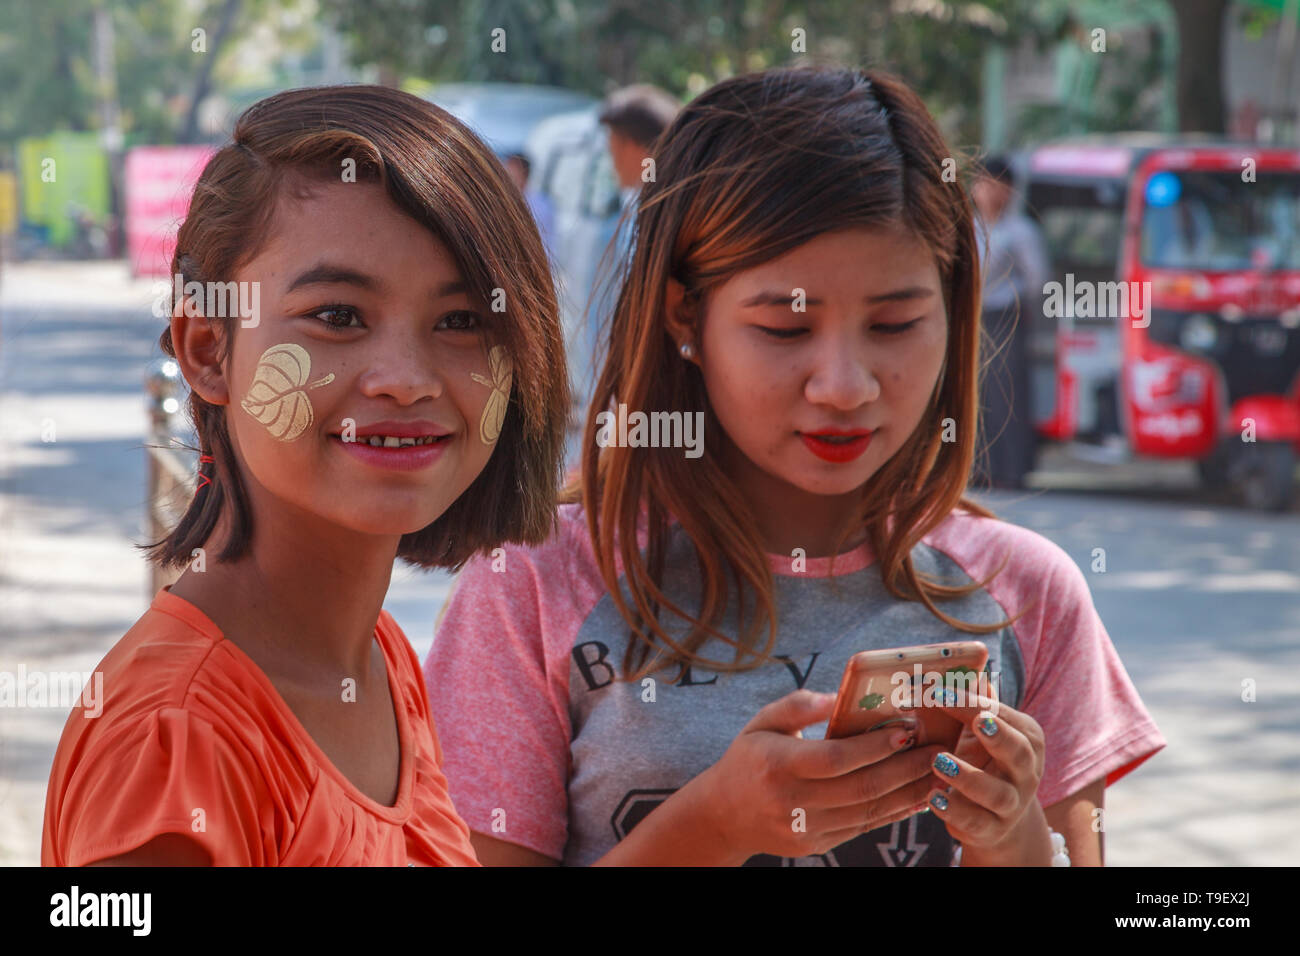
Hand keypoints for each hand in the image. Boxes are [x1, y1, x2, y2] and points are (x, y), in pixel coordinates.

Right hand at [693, 689, 945, 863]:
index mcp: (777, 765)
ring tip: (937, 773)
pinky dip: (893, 812)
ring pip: (868, 812)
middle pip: (861, 788)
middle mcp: (792, 801)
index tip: (908, 728)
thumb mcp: (762, 723)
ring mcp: (805, 828)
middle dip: (905, 768)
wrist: (722, 816)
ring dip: (908, 793)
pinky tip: (916, 796)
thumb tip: (837, 696)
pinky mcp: (816, 845)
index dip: (875, 746)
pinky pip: (863, 828)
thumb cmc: (747, 759)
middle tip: (937, 750)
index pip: (835, 758)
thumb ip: (798, 706)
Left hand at [923, 692, 1051, 863]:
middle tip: (975, 721)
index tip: (937, 691)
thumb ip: (971, 703)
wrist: (996, 820)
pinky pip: (977, 822)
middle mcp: (1026, 771)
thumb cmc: (983, 761)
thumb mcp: (979, 732)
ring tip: (938, 761)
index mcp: (1026, 737)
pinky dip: (955, 810)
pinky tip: (933, 797)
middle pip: (1018, 752)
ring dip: (969, 777)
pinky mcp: (992, 829)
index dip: (972, 703)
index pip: (1002, 715)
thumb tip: (954, 663)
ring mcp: (1012, 803)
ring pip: (998, 793)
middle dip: (997, 735)